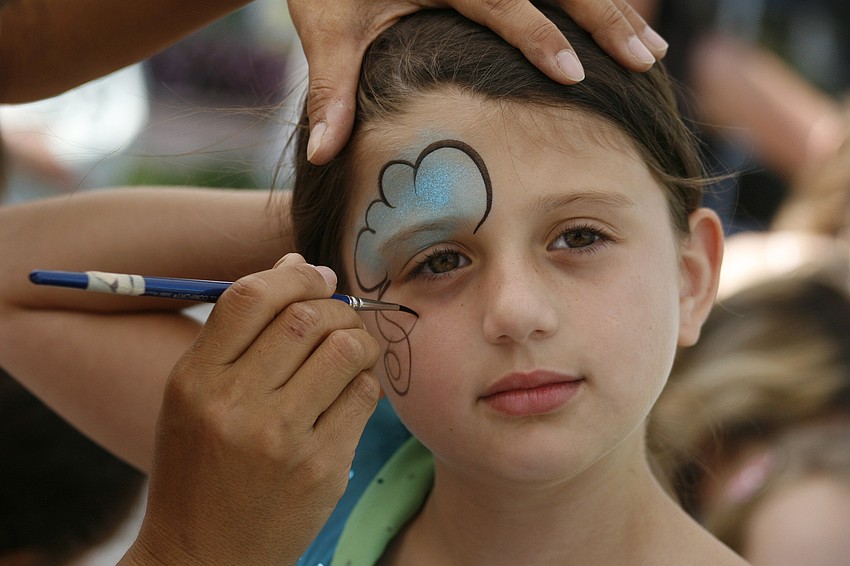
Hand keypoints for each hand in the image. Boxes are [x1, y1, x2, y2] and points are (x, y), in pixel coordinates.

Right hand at [121, 254, 379, 564]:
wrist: (204, 554)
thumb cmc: (200, 464)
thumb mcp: (195, 395)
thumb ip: (240, 331)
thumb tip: (296, 265)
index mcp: (195, 380)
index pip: (251, 296)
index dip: (294, 276)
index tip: (315, 277)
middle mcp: (235, 405)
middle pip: (306, 317)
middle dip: (334, 304)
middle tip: (339, 313)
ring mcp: (282, 439)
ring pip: (345, 349)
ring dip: (358, 338)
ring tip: (351, 348)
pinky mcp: (322, 467)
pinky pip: (363, 395)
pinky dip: (364, 381)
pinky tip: (349, 390)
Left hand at [287, 0, 667, 164]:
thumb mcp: (328, 28)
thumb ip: (332, 89)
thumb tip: (322, 157)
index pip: (501, 3)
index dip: (539, 37)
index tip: (575, 73)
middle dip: (604, 21)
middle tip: (646, 62)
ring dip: (614, 12)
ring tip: (652, 54)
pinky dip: (596, 2)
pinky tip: (626, 25)